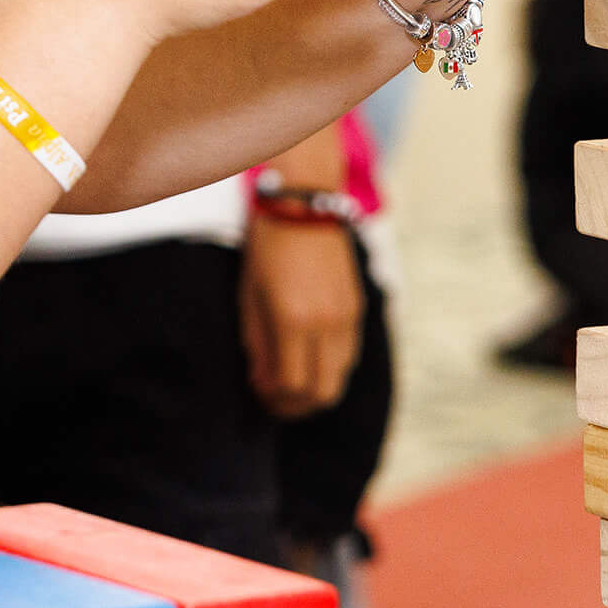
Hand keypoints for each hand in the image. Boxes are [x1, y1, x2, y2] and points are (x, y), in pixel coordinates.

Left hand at [240, 214, 363, 417]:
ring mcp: (347, 315)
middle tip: (277, 399)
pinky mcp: (357, 306)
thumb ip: (257, 345)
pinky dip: (330, 364)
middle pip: (322, 393)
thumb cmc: (266, 247)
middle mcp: (326, 323)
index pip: (291, 386)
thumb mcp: (250, 296)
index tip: (259, 393)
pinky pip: (348, 352)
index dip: (274, 399)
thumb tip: (262, 383)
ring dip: (316, 386)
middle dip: (298, 405)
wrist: (303, 202)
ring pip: (340, 376)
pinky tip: (309, 354)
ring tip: (292, 378)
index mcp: (293, 320)